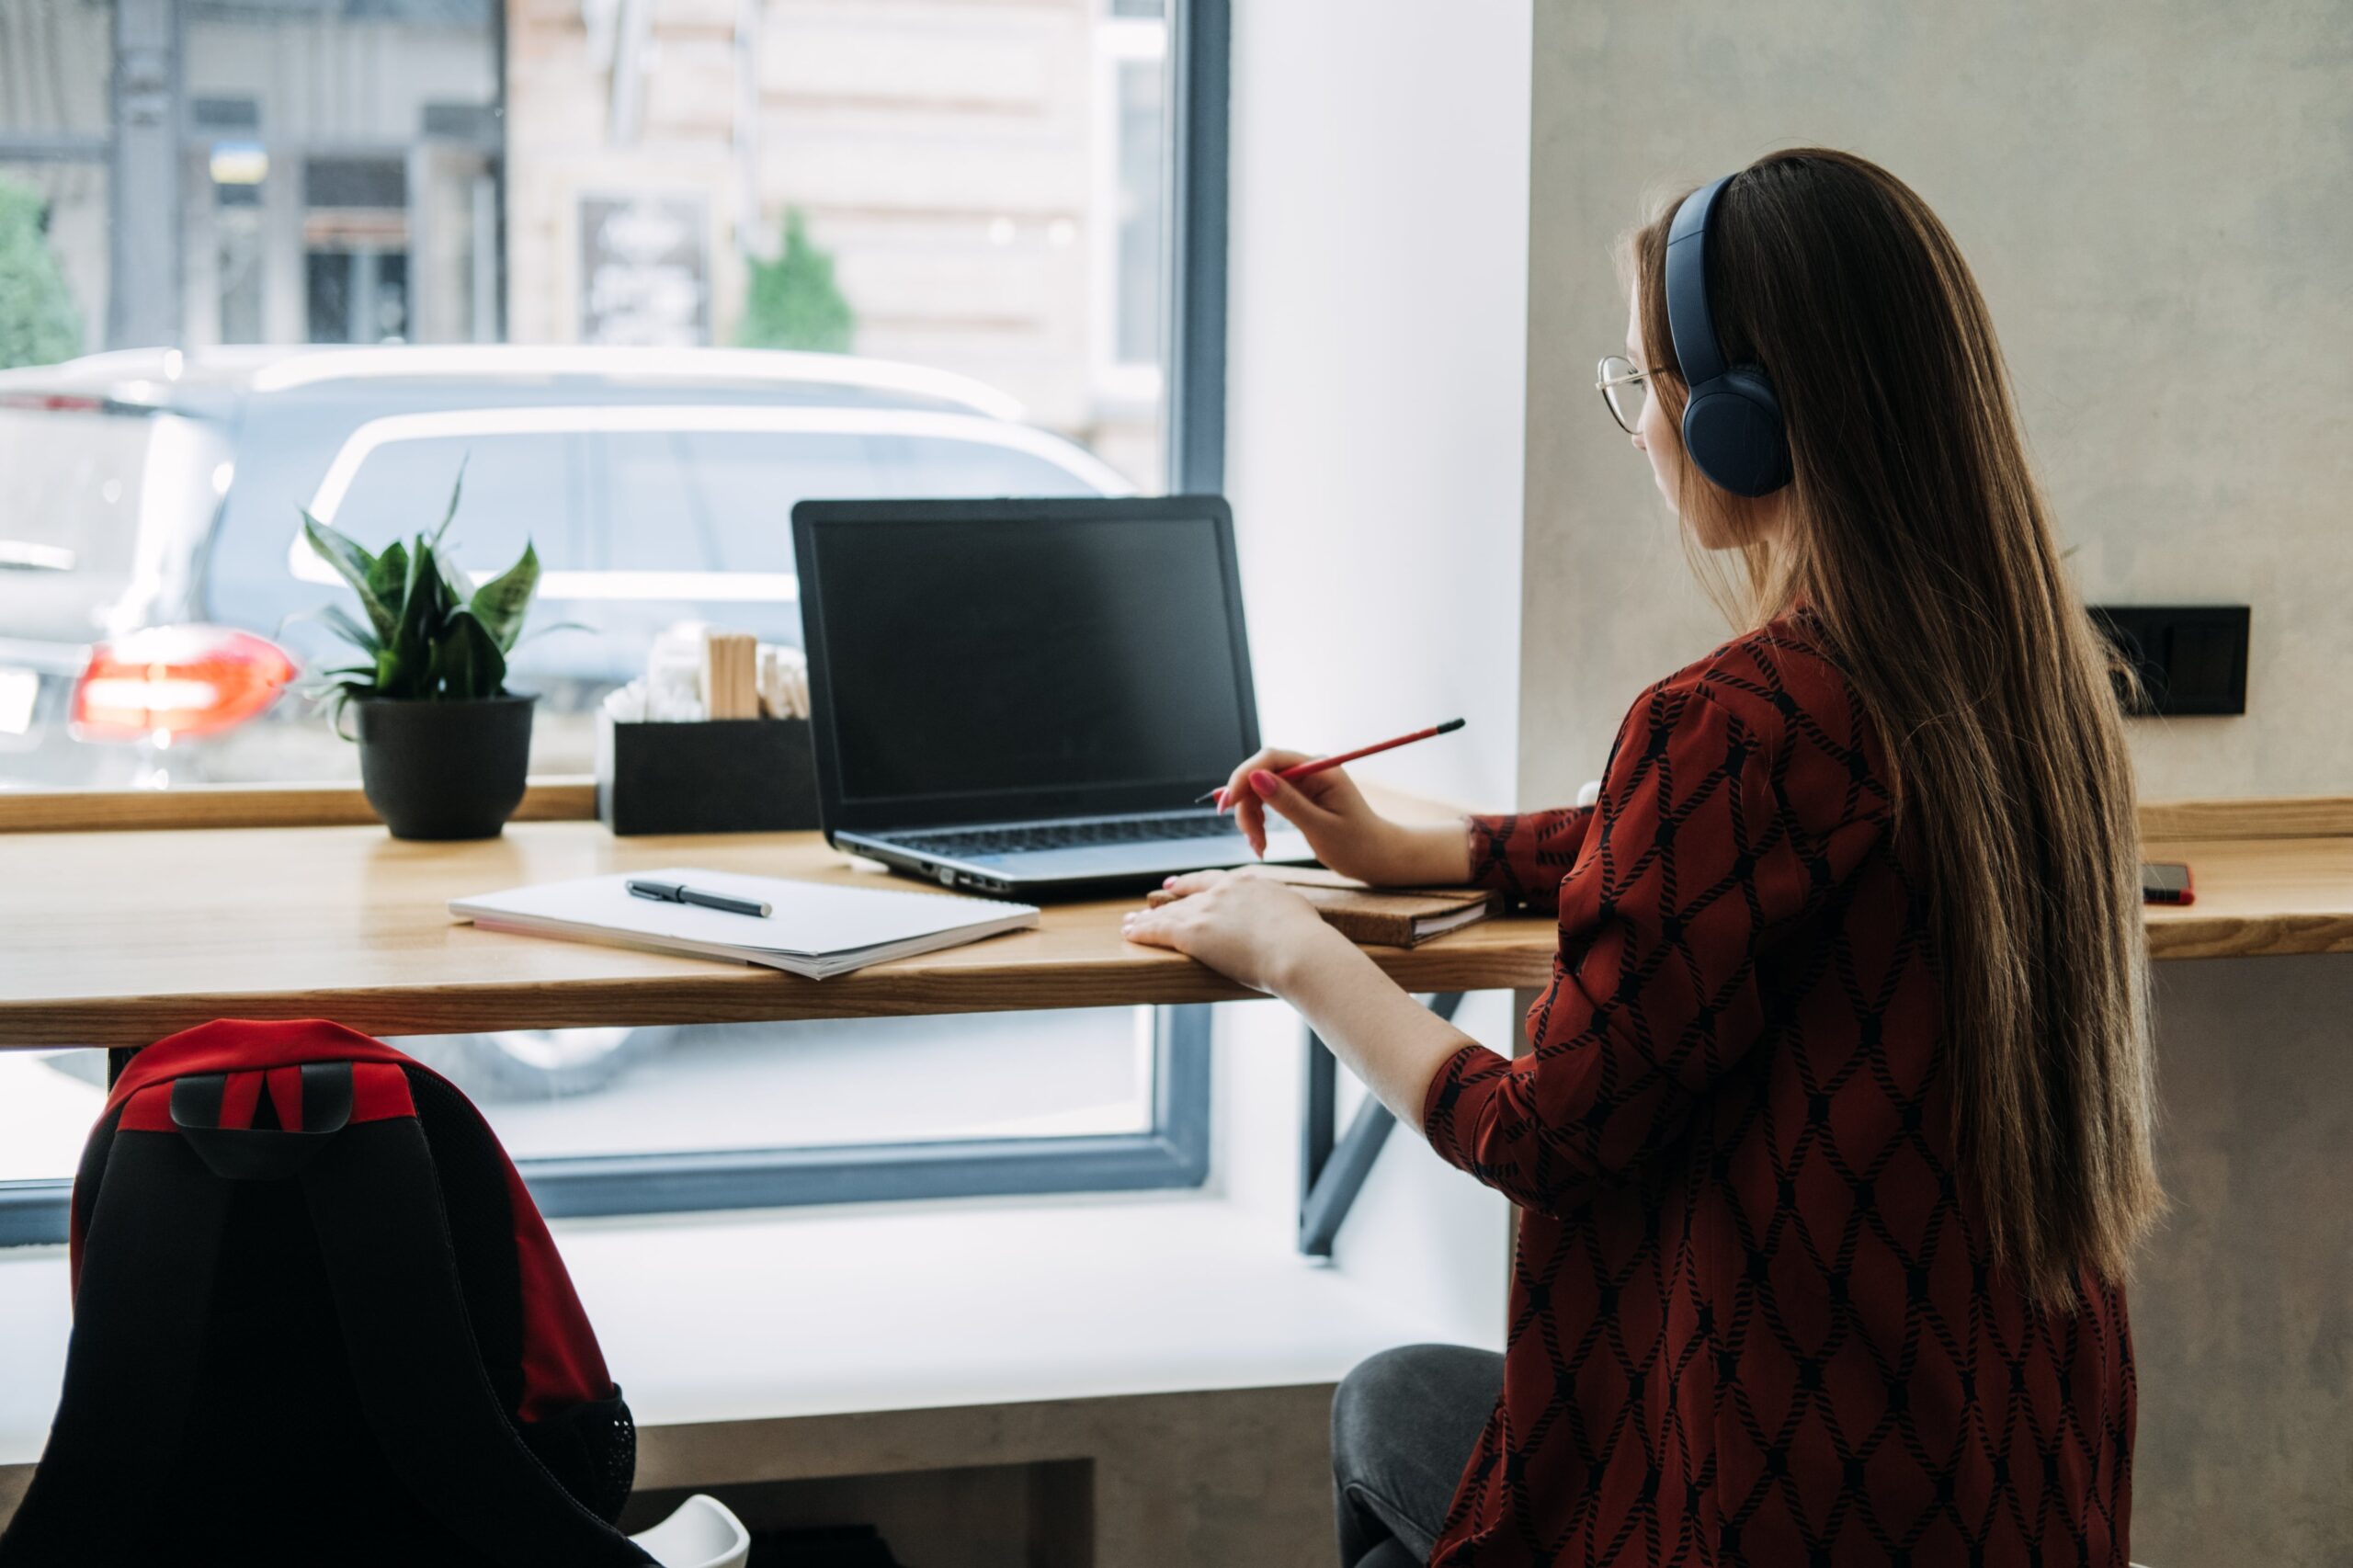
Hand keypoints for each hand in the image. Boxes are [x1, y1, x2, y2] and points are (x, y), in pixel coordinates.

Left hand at [1121, 867, 1350, 993]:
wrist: (1299, 950)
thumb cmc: (1308, 941)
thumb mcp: (1296, 914)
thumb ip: (1282, 913)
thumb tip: (1287, 923)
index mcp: (1250, 884)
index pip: (1216, 880)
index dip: (1197, 884)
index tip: (1184, 885)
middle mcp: (1225, 891)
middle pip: (1188, 895)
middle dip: (1170, 898)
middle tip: (1154, 898)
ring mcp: (1206, 910)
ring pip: (1169, 912)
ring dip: (1146, 918)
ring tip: (1130, 922)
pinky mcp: (1191, 931)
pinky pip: (1158, 929)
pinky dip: (1141, 931)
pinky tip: (1129, 933)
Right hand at [1211, 748, 1472, 885]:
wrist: (1379, 858)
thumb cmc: (1358, 845)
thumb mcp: (1320, 828)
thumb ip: (1288, 802)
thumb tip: (1255, 777)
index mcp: (1320, 769)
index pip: (1270, 758)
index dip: (1244, 777)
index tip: (1228, 805)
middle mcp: (1309, 770)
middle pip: (1260, 774)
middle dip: (1246, 804)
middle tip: (1250, 839)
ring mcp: (1303, 783)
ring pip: (1258, 790)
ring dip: (1250, 817)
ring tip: (1259, 847)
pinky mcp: (1298, 797)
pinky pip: (1267, 802)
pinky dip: (1258, 822)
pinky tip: (1262, 844)